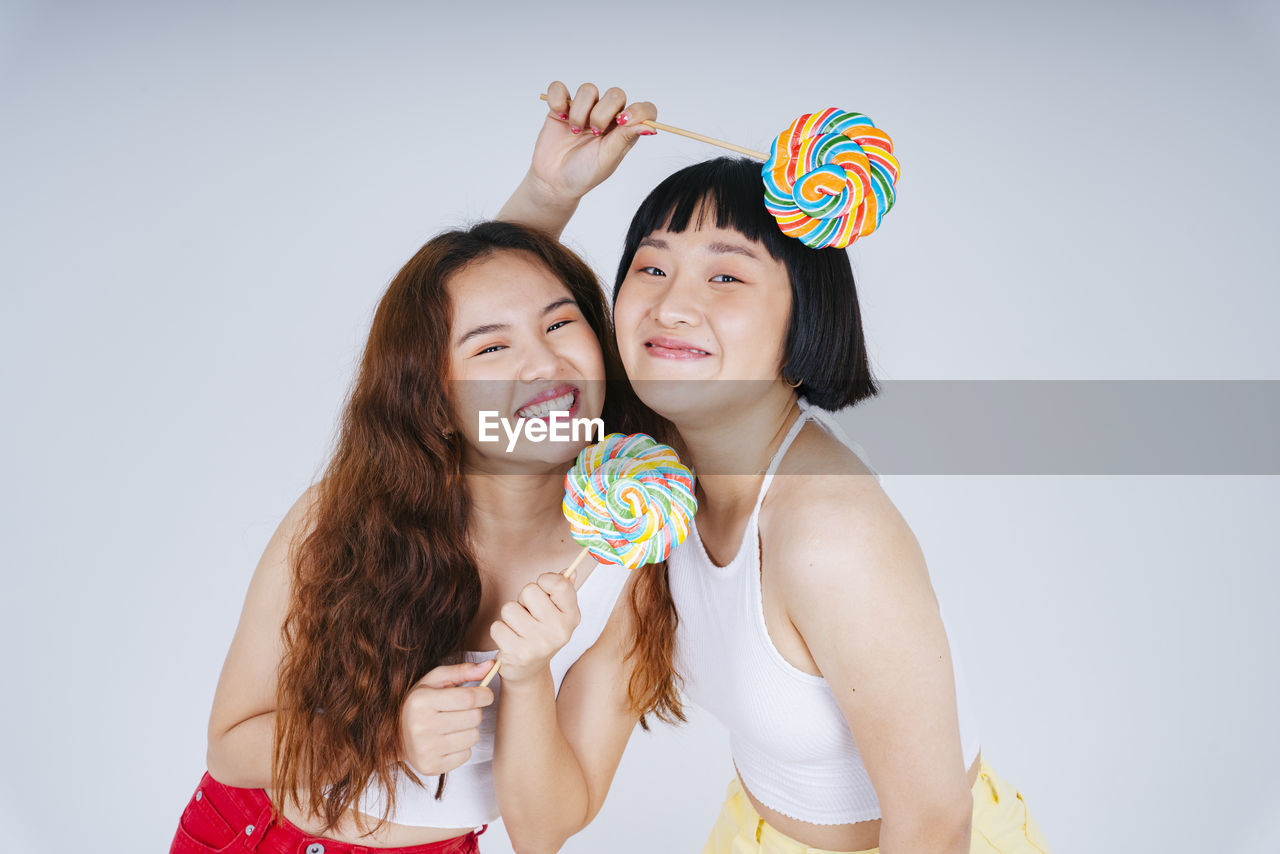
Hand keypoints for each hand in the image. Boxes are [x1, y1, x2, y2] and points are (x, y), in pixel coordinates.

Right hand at [398, 661, 494, 774]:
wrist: (395, 737)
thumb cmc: (420, 704)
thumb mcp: (435, 681)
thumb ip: (463, 671)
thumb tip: (491, 666)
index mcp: (422, 701)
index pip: (468, 698)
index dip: (484, 695)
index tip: (485, 694)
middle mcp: (421, 726)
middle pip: (473, 718)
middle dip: (475, 711)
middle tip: (463, 710)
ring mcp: (425, 749)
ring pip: (473, 737)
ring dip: (470, 729)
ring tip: (454, 725)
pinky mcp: (431, 766)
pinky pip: (466, 755)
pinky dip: (463, 747)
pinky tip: (448, 740)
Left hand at [489, 571, 581, 683]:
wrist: (530, 672)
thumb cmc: (541, 633)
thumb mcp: (557, 612)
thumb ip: (563, 589)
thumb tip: (570, 571)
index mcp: (572, 616)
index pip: (559, 583)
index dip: (545, 581)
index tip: (543, 590)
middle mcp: (559, 631)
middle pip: (529, 591)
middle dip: (523, 599)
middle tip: (528, 615)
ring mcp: (539, 644)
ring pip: (509, 608)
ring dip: (509, 617)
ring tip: (518, 628)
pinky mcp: (518, 655)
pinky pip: (497, 627)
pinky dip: (500, 631)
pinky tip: (510, 640)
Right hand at [528, 80, 657, 204]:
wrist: (554, 181)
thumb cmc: (583, 173)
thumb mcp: (608, 159)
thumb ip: (626, 137)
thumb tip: (650, 127)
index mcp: (623, 130)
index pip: (643, 109)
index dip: (638, 110)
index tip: (623, 121)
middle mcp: (607, 116)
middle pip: (615, 94)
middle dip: (602, 113)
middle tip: (594, 133)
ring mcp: (584, 109)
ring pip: (588, 89)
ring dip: (580, 112)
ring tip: (574, 131)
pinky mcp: (561, 106)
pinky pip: (559, 88)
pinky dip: (558, 100)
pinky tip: (560, 116)